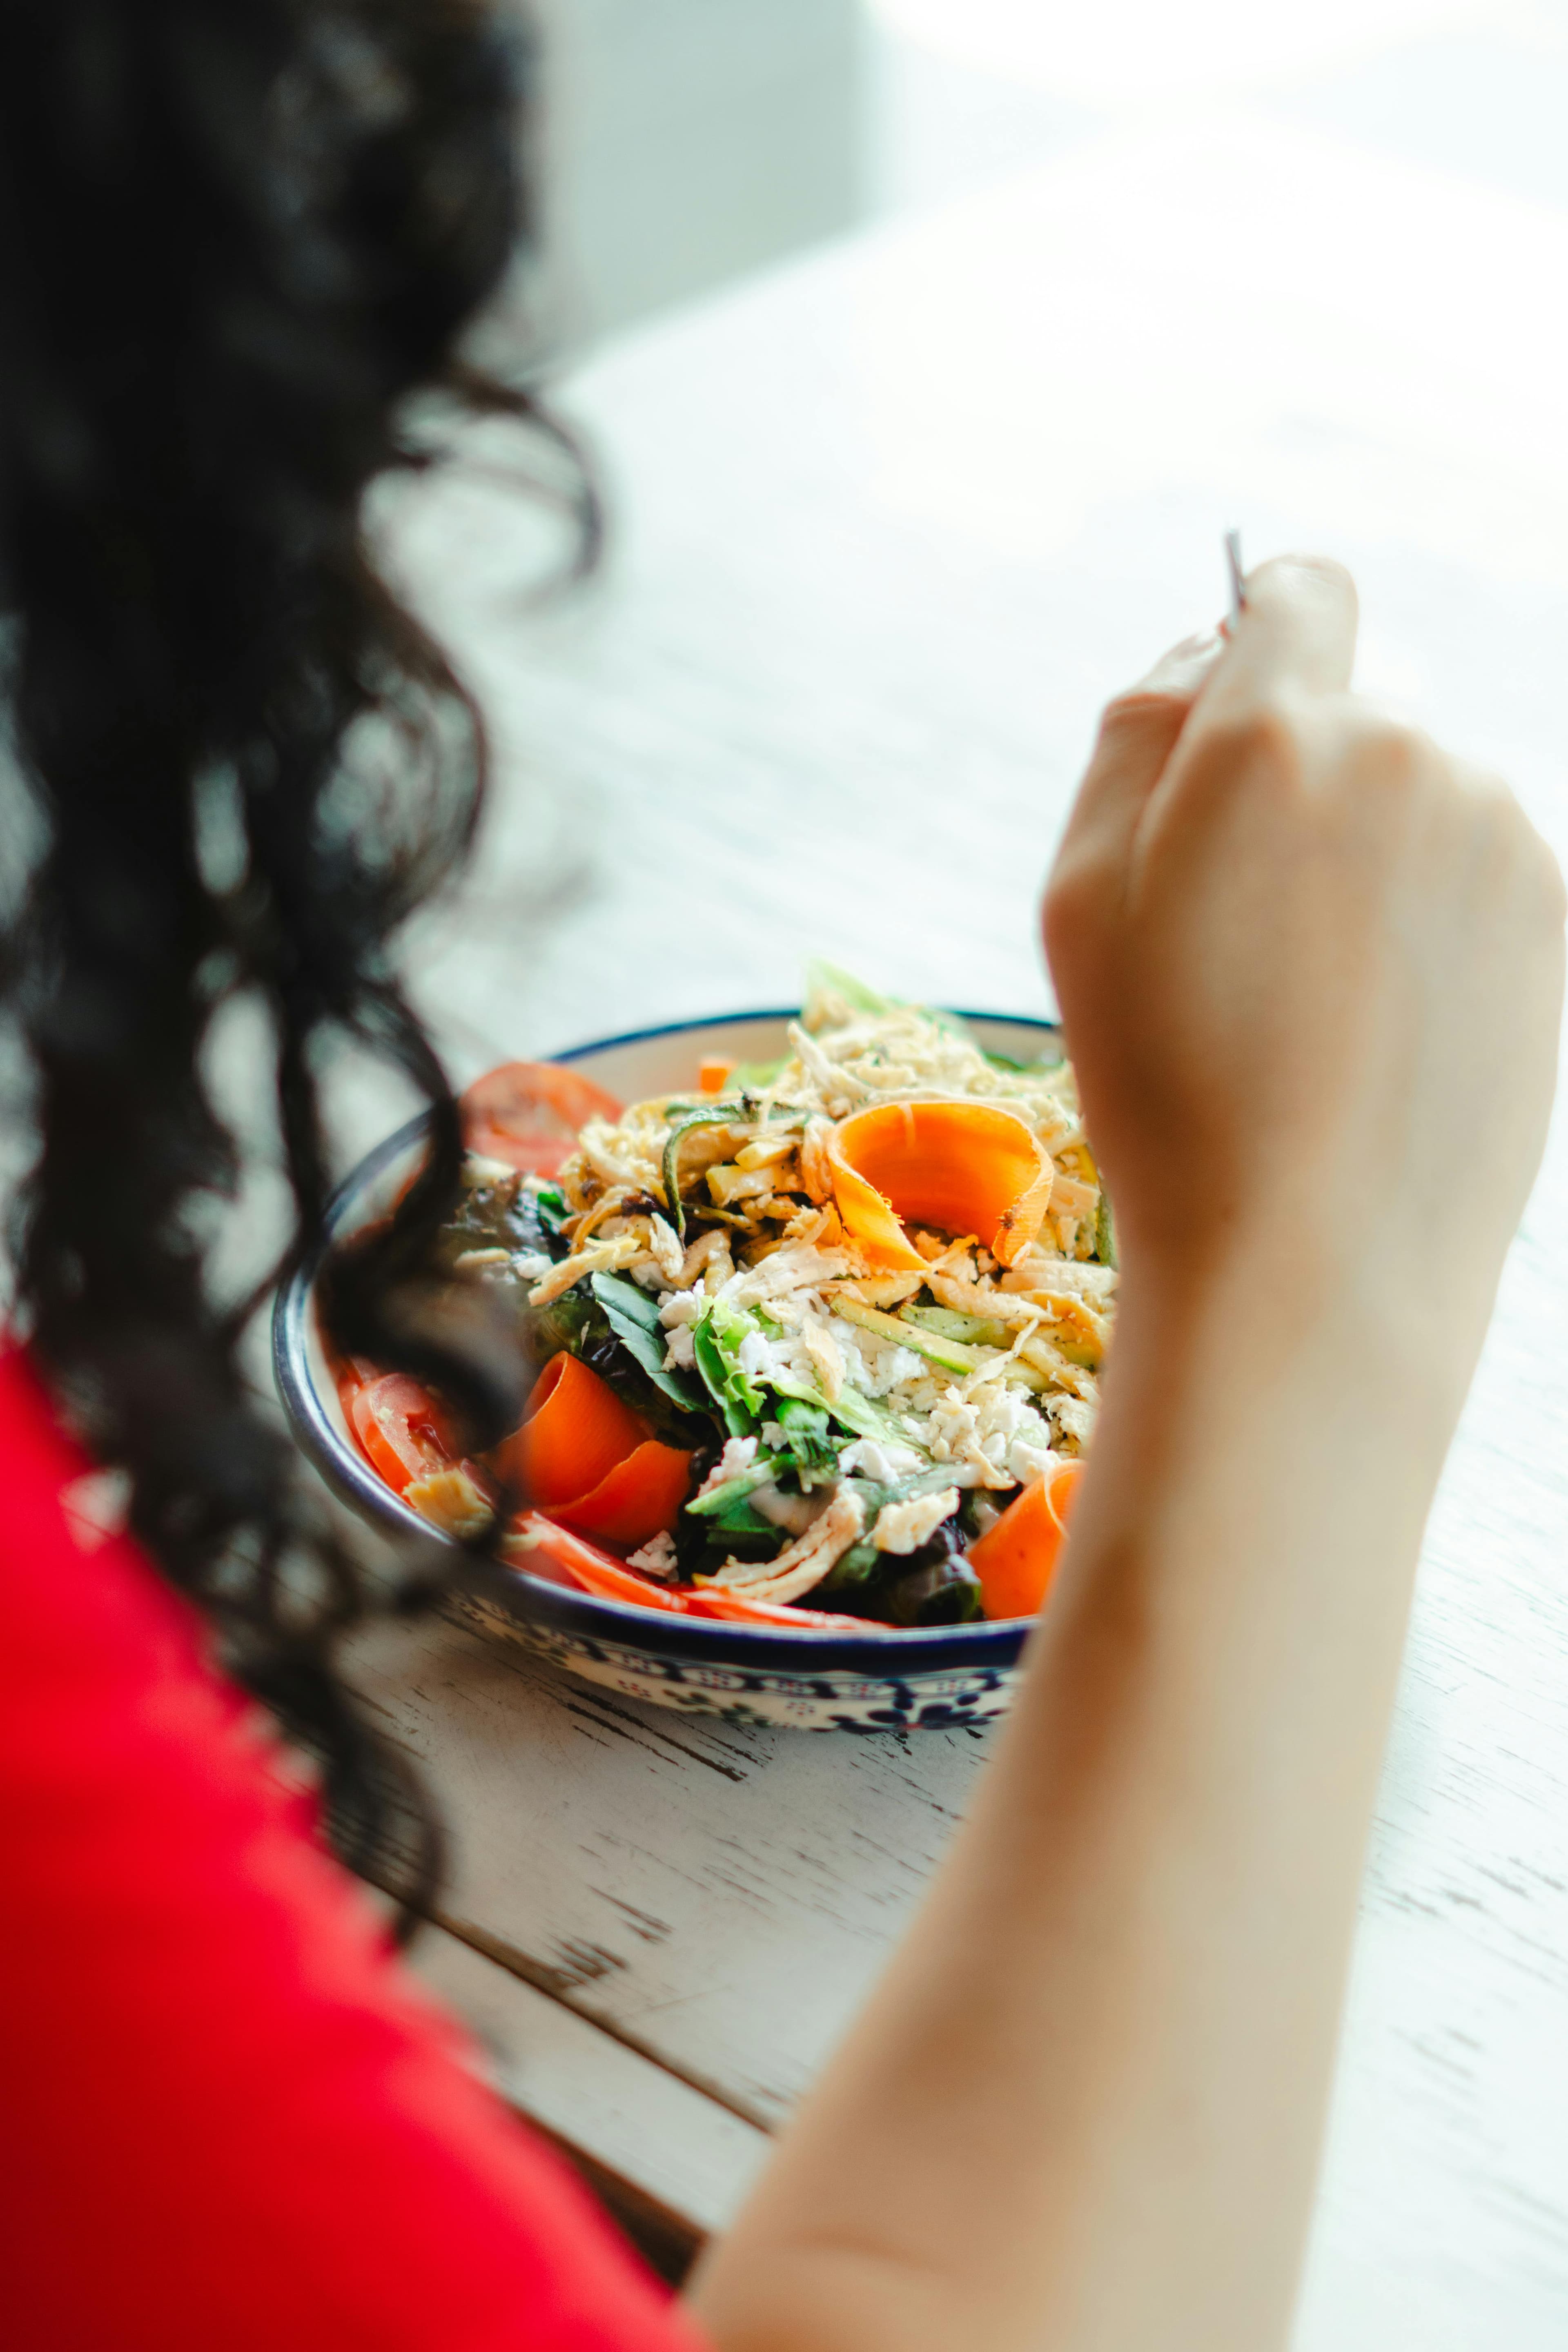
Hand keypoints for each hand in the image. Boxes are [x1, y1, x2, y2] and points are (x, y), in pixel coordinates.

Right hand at [1044, 556, 1563, 1389]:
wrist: (1316, 1263)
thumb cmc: (1168, 1088)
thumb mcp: (1078, 898)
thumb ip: (1133, 733)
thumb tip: (1204, 646)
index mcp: (1281, 735)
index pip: (1302, 589)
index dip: (1261, 631)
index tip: (1240, 706)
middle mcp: (1415, 755)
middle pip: (1356, 709)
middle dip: (1297, 777)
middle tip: (1240, 924)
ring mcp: (1503, 837)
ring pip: (1422, 795)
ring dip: (1369, 852)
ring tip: (1312, 997)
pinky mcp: (1555, 918)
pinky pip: (1477, 871)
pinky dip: (1428, 918)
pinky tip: (1381, 1025)